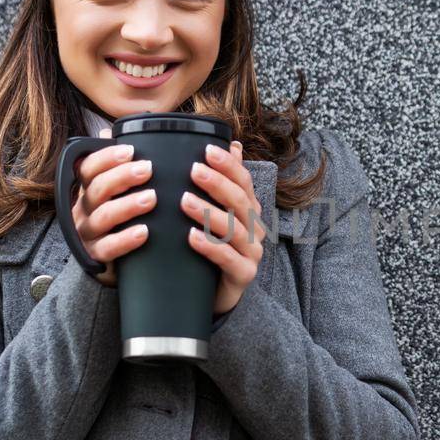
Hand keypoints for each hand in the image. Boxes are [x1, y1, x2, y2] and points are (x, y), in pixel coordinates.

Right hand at [72, 128, 154, 288]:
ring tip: (152, 198)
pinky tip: (145, 232)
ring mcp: (88, 234)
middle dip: (122, 177)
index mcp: (88, 189)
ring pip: (102, 217)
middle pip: (96, 189)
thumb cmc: (120, 219)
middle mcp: (83, 209)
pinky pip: (108, 248)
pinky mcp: (96, 257)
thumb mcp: (119, 190)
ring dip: (127, 205)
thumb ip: (122, 164)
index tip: (131, 149)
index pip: (89, 167)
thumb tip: (114, 129)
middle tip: (148, 169)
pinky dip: (126, 240)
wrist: (115, 265)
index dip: (107, 157)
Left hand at [181, 139, 267, 315]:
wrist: (213, 295)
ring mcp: (252, 253)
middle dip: (218, 184)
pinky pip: (228, 259)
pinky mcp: (243, 276)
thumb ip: (223, 182)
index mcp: (249, 210)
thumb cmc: (212, 249)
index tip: (206, 150)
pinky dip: (210, 247)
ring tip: (184, 201)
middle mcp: (255, 229)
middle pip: (241, 202)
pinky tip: (191, 237)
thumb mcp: (216, 213)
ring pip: (235, 230)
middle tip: (193, 170)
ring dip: (209, 213)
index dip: (228, 165)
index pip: (244, 181)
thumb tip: (233, 143)